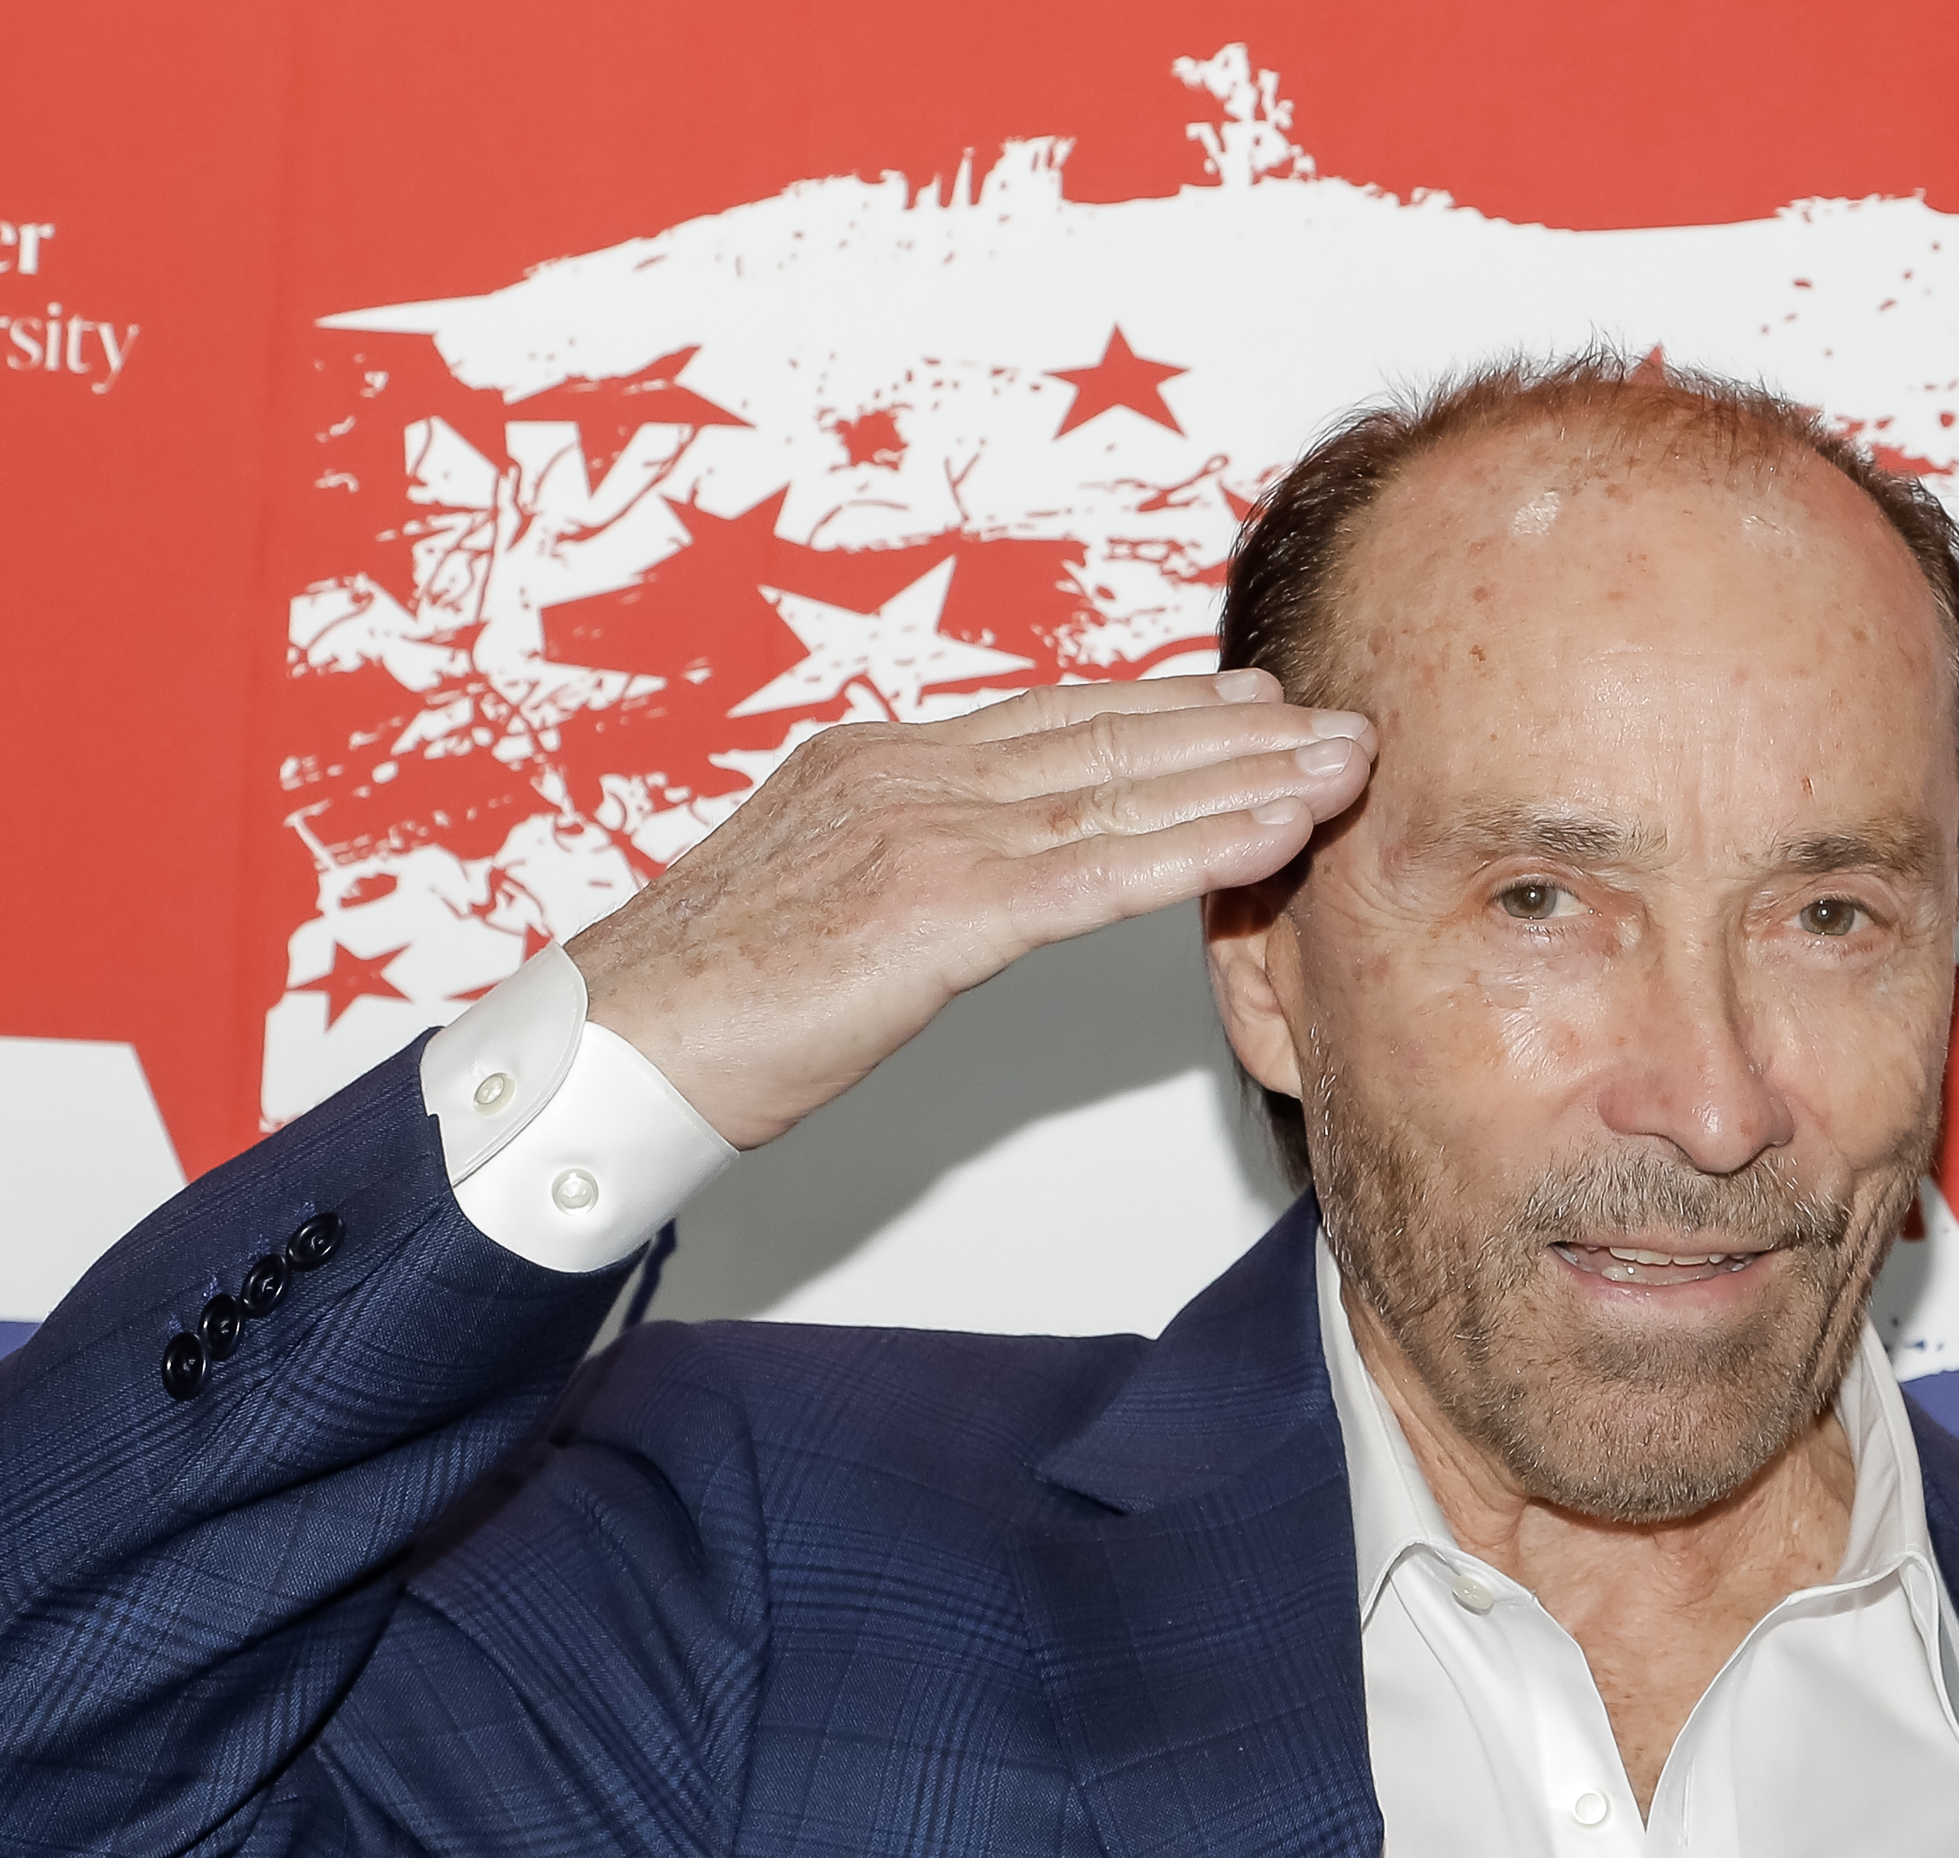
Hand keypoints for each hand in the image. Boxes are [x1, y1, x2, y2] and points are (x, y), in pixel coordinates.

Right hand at [563, 670, 1373, 1147]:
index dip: (1163, 712)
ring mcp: (925, 831)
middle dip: (1239, 733)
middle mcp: (909, 773)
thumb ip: (900, 872)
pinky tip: (1277, 835)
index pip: (1051, 723)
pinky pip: (1102, 874)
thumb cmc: (697, 1001)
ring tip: (1349, 767)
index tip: (1250, 708)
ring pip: (1122, 791)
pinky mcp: (939, 909)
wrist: (608, 1047)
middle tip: (1341, 722)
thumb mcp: (815, 904)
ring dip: (1251, 780)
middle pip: (1106, 738)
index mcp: (876, 764)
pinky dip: (1201, 848)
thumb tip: (964, 887)